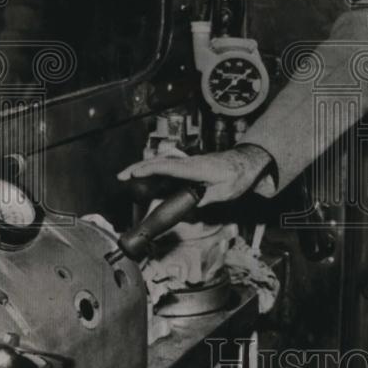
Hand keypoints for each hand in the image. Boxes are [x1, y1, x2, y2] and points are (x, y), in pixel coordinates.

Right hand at [117, 146, 273, 206]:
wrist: (246, 162)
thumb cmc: (238, 176)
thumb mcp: (225, 191)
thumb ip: (206, 198)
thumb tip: (189, 205)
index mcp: (196, 168)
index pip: (168, 166)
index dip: (150, 169)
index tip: (134, 174)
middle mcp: (189, 163)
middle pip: (160, 161)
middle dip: (139, 167)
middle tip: (121, 176)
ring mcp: (188, 163)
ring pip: (162, 162)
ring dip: (144, 168)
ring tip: (127, 175)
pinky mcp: (189, 166)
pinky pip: (167, 166)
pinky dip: (153, 169)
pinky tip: (145, 176)